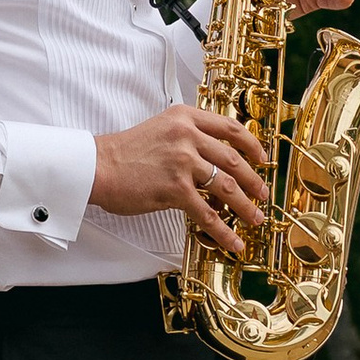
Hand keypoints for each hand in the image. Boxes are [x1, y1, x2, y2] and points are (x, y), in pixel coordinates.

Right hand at [90, 101, 269, 252]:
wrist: (97, 167)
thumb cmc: (124, 152)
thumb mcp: (159, 129)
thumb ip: (185, 136)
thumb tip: (212, 159)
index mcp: (184, 118)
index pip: (229, 127)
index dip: (251, 144)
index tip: (262, 157)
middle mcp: (187, 136)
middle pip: (233, 159)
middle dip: (253, 180)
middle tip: (262, 193)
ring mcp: (183, 162)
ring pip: (227, 187)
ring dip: (246, 206)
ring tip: (255, 218)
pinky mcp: (176, 189)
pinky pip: (208, 213)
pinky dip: (224, 230)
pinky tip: (232, 241)